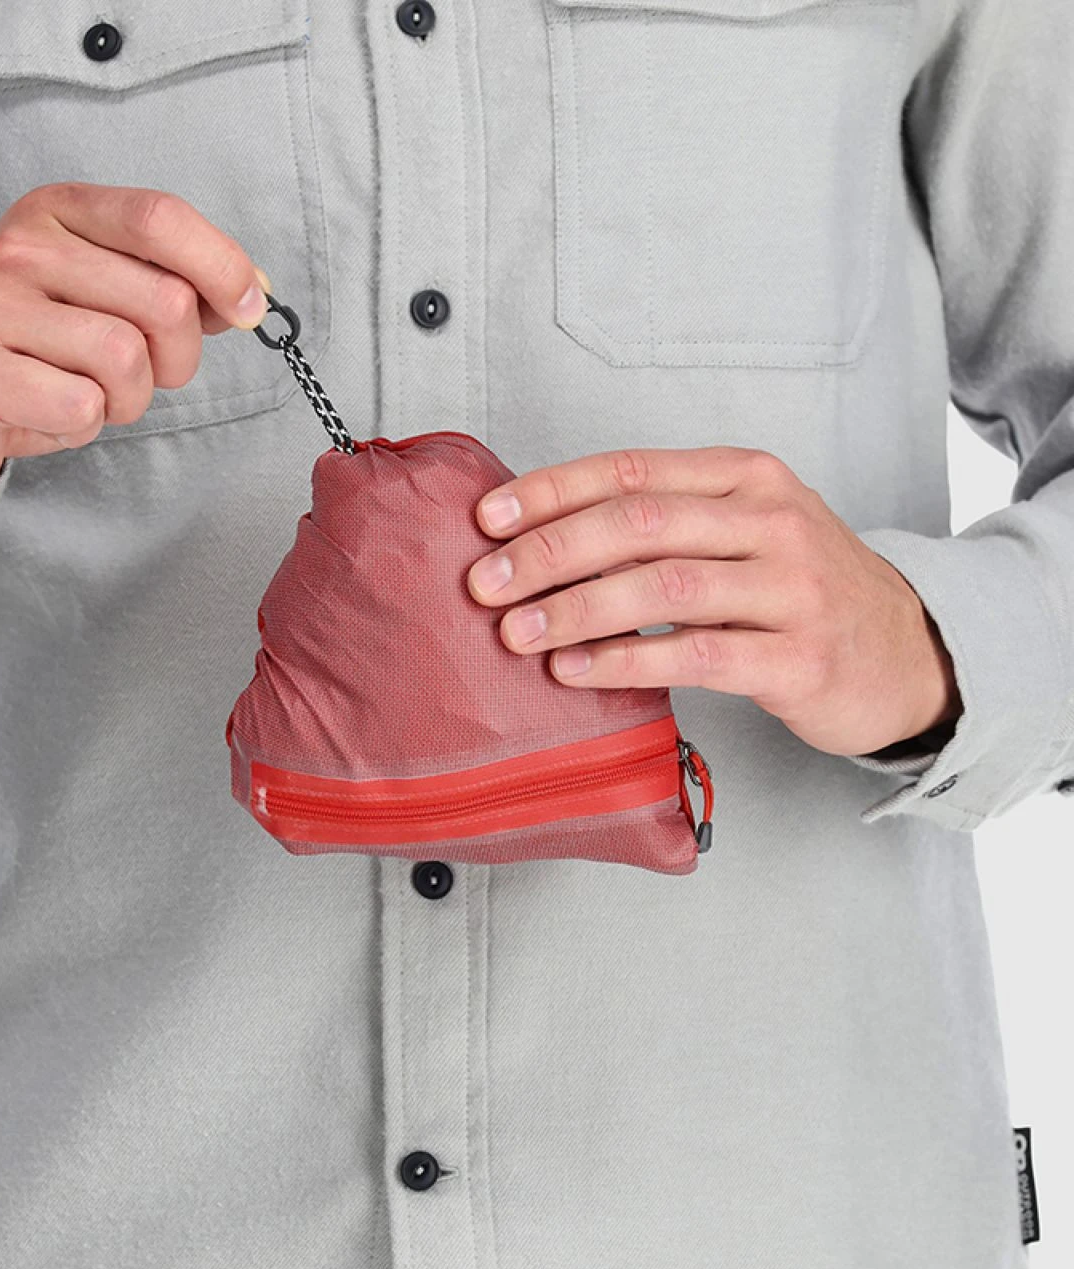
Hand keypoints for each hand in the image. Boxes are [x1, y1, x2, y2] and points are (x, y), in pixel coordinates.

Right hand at [0, 182, 270, 556]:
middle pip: (164, 303)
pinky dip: (81, 426)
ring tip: (81, 394)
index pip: (161, 218)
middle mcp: (18, 246)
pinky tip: (43, 414)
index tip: (250, 308)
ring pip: (128, 360)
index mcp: (56, 212)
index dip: (223, 267)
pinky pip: (82, 407)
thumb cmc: (31, 355)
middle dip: (176, 361)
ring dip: (127, 401)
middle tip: (136, 378)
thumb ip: (173, 287)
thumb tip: (255, 289)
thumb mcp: (101, 301)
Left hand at [466, 446, 961, 756]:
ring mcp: (791, 586)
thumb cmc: (800, 589)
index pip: (629, 471)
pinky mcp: (799, 656)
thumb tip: (541, 540)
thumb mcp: (743, 532)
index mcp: (745, 477)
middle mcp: (771, 519)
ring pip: (662, 584)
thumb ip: (662, 525)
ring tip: (517, 633)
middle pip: (638, 522)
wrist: (907, 653)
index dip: (550, 491)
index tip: (487, 519)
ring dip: (576, 608)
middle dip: (549, 551)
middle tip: (486, 583)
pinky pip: (696, 653)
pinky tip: (576, 670)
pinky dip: (626, 659)